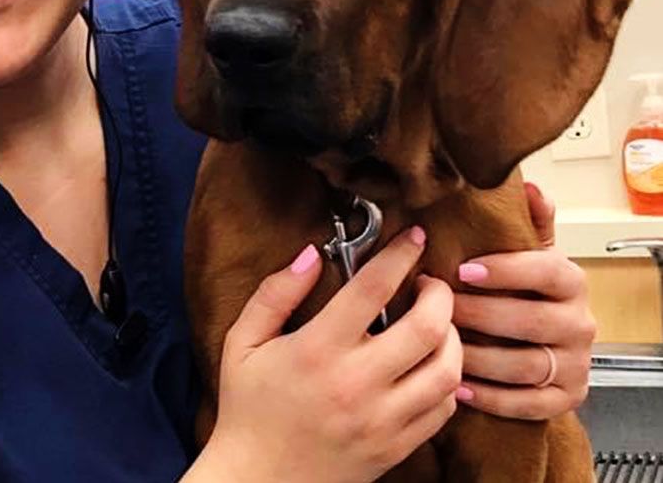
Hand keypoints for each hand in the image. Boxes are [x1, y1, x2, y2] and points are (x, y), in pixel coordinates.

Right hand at [196, 228, 461, 482]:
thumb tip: (311, 254)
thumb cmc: (248, 408)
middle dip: (440, 293)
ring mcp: (381, 420)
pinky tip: (429, 367)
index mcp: (317, 350)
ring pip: (447, 370)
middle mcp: (356, 383)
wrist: (258, 482)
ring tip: (435, 324)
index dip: (400, 254)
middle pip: (428, 326)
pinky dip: (447, 381)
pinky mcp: (395, 448)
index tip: (415, 236)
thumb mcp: (242, 342)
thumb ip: (274, 293)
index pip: (373, 288)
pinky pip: (444, 409)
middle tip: (431, 283)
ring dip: (452, 338)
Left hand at [451, 183, 595, 419]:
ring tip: (439, 345)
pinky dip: (491, 396)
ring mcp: (573, 364)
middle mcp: (579, 324)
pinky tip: (458, 386)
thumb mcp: (528, 252)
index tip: (463, 269)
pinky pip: (527, 403)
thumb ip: (528, 222)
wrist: (544, 342)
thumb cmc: (524, 290)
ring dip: (477, 356)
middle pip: (529, 321)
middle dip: (479, 314)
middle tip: (439, 308)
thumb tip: (529, 187)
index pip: (546, 271)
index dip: (506, 270)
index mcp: (570, 282)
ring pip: (524, 364)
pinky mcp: (564, 398)